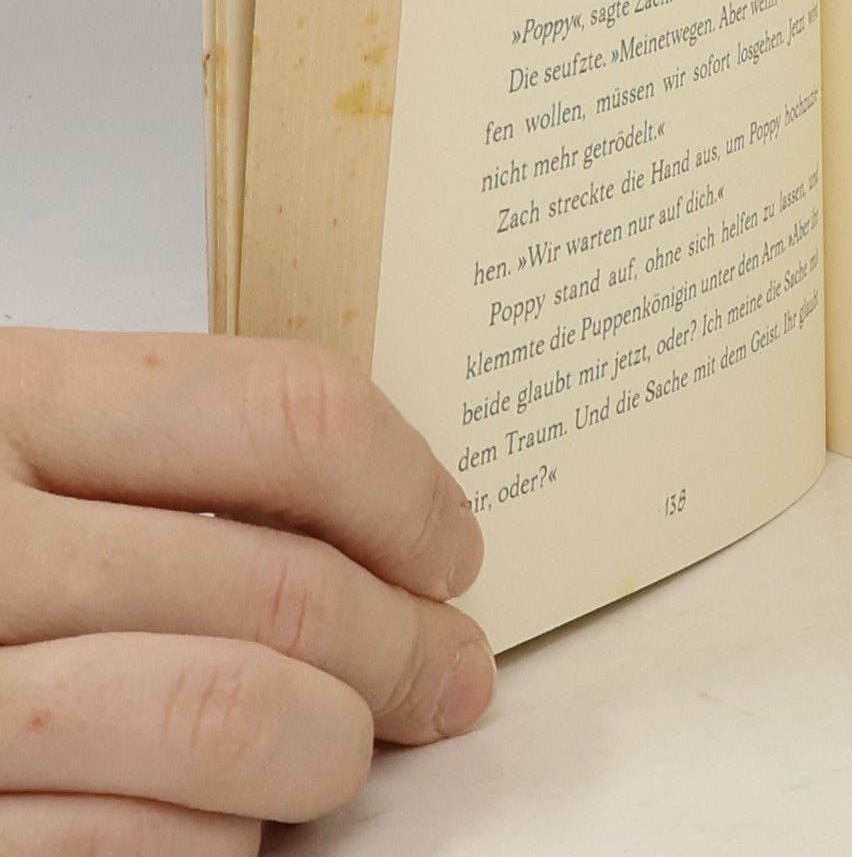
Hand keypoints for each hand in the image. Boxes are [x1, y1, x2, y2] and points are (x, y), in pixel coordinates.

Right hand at [0, 331, 493, 851]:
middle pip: (281, 582)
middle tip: (448, 673)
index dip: (406, 489)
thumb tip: (384, 536)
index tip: (449, 549)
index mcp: (4, 398)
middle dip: (405, 644)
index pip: (284, 415)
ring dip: (329, 751)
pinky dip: (216, 844)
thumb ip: (161, 463)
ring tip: (346, 754)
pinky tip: (224, 827)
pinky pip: (133, 846)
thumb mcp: (7, 444)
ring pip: (228, 717)